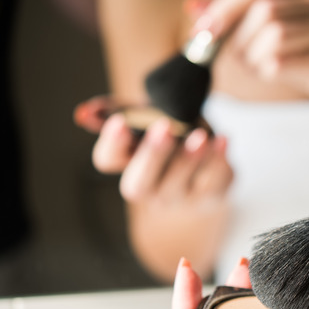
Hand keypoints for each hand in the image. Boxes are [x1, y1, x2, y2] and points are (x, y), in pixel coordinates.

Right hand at [74, 95, 233, 278]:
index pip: (106, 161)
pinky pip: (212, 183)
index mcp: (127, 164)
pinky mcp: (209, 198)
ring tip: (201, 135)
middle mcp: (148, 188)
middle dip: (151, 155)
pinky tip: (223, 140)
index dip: (111, 143)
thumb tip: (85, 112)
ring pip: (178, 184)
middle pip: (139, 183)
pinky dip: (218, 161)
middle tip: (163, 127)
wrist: (206, 165)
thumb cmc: (171, 136)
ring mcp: (178, 198)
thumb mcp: (146, 118)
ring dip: (189, 159)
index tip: (120, 121)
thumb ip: (118, 110)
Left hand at [191, 0, 308, 117]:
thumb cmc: (306, 57)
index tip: (203, 30)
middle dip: (240, 37)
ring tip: (259, 68)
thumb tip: (193, 6)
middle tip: (236, 59)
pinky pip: (284, 62)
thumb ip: (234, 18)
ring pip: (274, 35)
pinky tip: (273, 75)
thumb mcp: (267, 34)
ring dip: (254, 58)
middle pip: (265, 8)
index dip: (225, 5)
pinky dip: (268, 71)